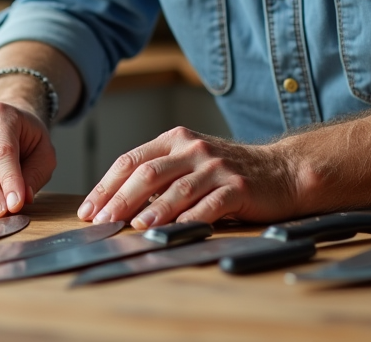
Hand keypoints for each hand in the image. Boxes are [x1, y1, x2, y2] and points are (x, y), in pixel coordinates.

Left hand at [77, 127, 298, 228]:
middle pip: (149, 173)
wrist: (282, 171)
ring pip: (177, 189)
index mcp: (176, 139)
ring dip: (152, 210)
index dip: (107, 186)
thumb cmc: (228, 172)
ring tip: (133, 226)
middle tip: (101, 222)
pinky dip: (189, 220)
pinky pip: (210, 204)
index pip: (132, 160)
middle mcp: (194, 149)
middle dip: (120, 199)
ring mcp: (216, 167)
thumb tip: (116, 205)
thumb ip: (160, 176)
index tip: (89, 209)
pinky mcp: (238, 186)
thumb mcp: (190, 164)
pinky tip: (174, 232)